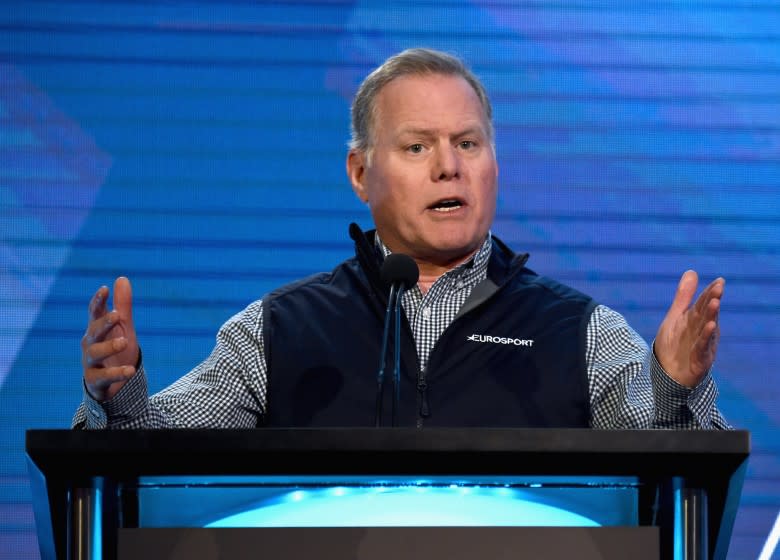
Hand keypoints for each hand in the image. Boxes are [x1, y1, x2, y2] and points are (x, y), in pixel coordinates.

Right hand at [81, 277, 138, 400]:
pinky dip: (116, 374)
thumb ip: (123, 305)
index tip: (105, 289)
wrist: (113, 383)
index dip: (98, 301)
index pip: (95, 312)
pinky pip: (103, 377)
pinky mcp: (95, 381)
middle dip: (104, 323)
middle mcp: (90, 344)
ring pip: (95, 353)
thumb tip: (122, 278)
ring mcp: (91, 363)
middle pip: (94, 331)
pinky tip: (130, 370)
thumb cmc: (116, 350)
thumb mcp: (123, 327)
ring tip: (125, 341)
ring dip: (109, 346)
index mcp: (97, 329)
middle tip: (117, 315)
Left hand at [654, 270, 724, 387]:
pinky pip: (703, 346)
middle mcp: (702, 329)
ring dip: (711, 315)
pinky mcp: (700, 358)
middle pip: (707, 313)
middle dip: (712, 300)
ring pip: (707, 327)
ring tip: (715, 302)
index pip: (704, 303)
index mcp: (696, 319)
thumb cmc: (675, 343)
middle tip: (719, 287)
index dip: (710, 292)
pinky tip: (711, 326)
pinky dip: (706, 336)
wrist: (669, 372)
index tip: (718, 281)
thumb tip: (692, 271)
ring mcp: (702, 343)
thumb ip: (684, 296)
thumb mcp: (676, 316)